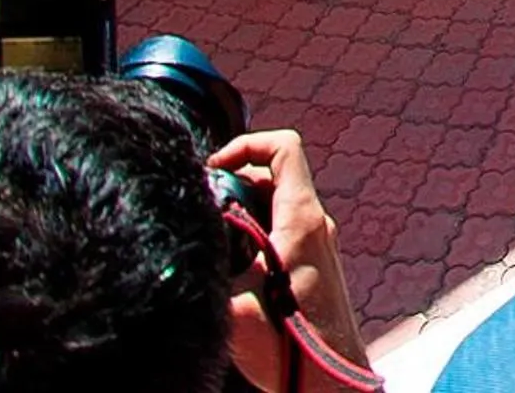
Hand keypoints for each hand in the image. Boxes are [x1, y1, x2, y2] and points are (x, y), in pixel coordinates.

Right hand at [211, 131, 368, 386]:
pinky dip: (252, 234)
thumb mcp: (233, 304)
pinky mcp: (314, 265)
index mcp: (301, 218)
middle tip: (202, 209)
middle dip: (233, 184)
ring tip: (211, 241)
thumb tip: (187, 238)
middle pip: (272, 175)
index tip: (213, 169)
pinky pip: (280, 230)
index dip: (245, 144)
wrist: (328, 382)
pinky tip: (228, 269)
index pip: (284, 147)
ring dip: (240, 212)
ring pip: (274, 204)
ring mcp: (318, 243)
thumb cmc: (291, 348)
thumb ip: (211, 261)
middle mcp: (315, 223)